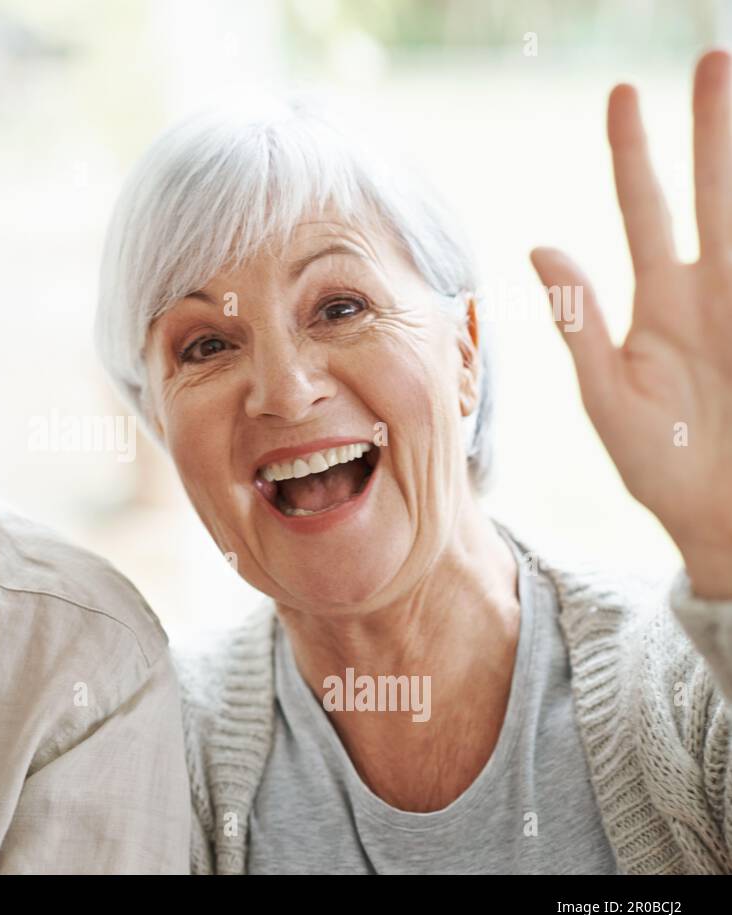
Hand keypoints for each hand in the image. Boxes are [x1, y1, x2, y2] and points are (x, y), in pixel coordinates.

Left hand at [531, 51, 731, 598]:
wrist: (721, 522)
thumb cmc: (660, 467)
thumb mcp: (608, 396)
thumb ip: (579, 322)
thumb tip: (539, 245)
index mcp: (661, 302)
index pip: (643, 207)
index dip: (633, 151)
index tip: (623, 90)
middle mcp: (713, 289)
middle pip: (715, 189)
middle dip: (714, 125)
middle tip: (714, 54)